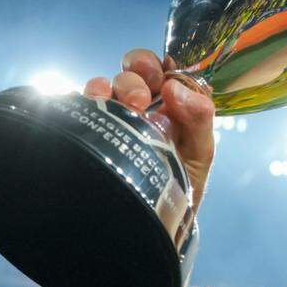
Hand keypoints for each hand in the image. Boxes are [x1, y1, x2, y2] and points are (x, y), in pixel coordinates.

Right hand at [83, 50, 216, 212]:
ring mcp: (118, 115)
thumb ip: (199, 118)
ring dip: (121, 84)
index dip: (166, 63)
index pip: (169, 68)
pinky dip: (92, 92)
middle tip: (145, 95)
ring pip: (113, 80)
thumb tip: (176, 88)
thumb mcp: (199, 154)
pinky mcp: (93, 125)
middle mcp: (146, 105)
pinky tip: (98, 100)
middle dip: (142, 68)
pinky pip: (86, 99)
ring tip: (131, 107)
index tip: (166, 73)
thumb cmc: (178, 188)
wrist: (148, 223)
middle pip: (139, 67)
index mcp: (175, 105)